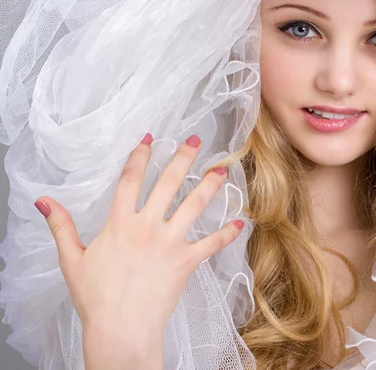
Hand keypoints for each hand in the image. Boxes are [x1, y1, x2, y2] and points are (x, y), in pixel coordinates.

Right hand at [34, 133, 243, 336]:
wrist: (120, 328)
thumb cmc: (95, 297)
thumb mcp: (71, 260)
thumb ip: (61, 226)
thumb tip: (43, 201)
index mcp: (120, 223)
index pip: (130, 180)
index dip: (140, 156)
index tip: (150, 138)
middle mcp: (147, 226)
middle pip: (168, 183)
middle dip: (182, 158)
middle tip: (195, 140)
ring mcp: (170, 242)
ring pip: (194, 206)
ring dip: (210, 185)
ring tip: (222, 169)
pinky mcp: (186, 261)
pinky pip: (211, 243)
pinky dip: (227, 233)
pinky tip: (241, 222)